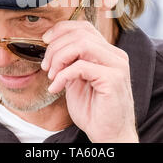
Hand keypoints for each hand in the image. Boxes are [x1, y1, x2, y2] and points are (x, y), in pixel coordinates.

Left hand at [41, 21, 137, 142]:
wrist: (109, 135)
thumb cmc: (93, 110)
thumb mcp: (77, 79)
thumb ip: (70, 61)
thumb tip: (52, 46)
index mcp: (108, 52)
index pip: (84, 27)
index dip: (62, 29)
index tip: (45, 41)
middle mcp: (115, 55)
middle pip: (80, 33)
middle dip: (56, 47)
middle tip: (46, 65)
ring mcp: (117, 65)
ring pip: (81, 44)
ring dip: (59, 58)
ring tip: (51, 75)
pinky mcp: (112, 79)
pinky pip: (80, 67)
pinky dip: (62, 76)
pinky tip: (56, 87)